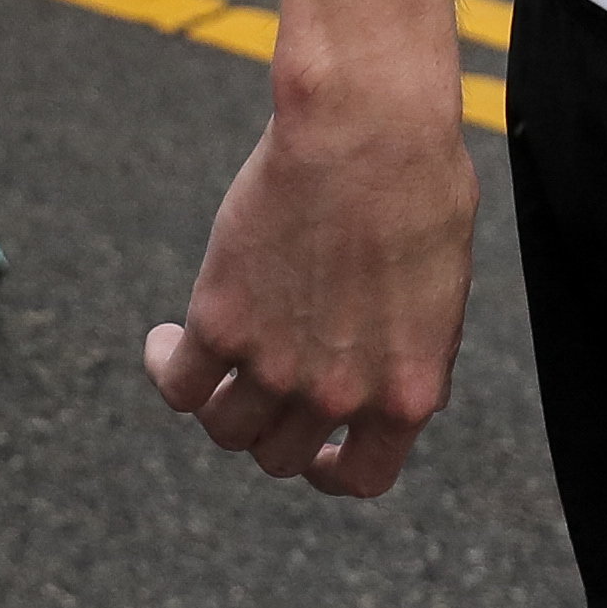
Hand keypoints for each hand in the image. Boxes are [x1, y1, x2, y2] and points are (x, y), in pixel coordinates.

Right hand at [145, 79, 480, 496]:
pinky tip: (166, 339)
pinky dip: (165, 366)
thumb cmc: (418, 184)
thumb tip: (380, 373)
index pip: (362, 478)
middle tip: (257, 386)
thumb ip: (408, 348)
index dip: (331, 471)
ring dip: (215, 402)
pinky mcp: (221, 323)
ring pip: (225, 428)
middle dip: (269, 427)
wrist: (370, 129)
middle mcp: (341, 394)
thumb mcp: (441, 289)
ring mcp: (277, 365)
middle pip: (279, 456)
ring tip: (209, 358)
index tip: (315, 451)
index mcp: (407, 391)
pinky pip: (178, 384)